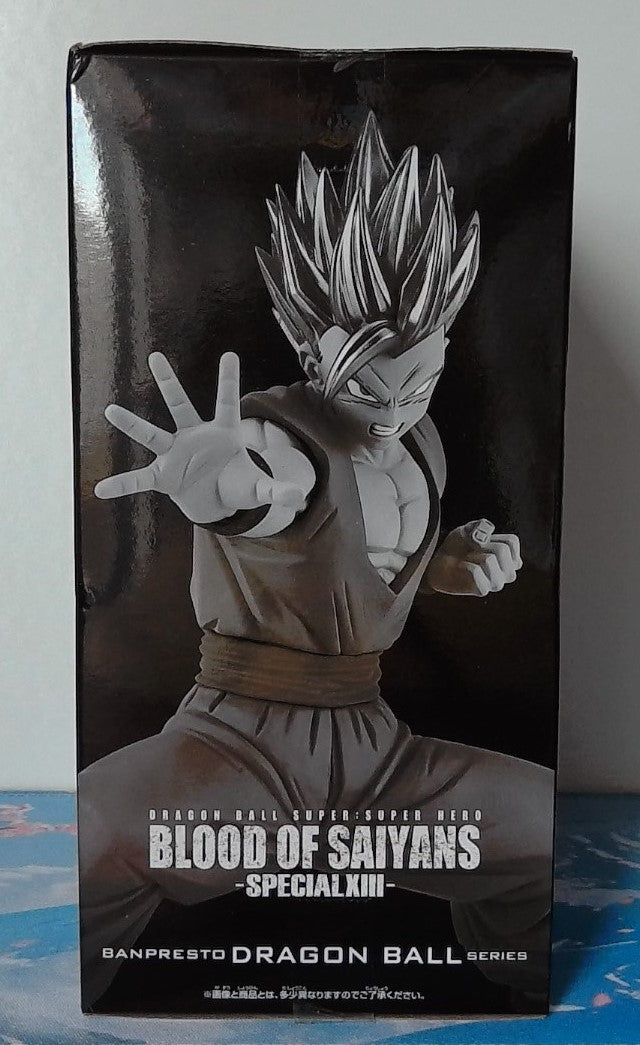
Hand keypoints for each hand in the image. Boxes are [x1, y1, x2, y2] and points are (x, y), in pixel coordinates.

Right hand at [95, 352, 306, 523]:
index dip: (229, 380)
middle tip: (155, 357)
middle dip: (168, 382)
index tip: (231, 355)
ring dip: (132, 423)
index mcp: (222, 433)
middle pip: (180, 405)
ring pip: (152, 434)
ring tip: (110, 409)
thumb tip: (300, 495)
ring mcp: (176, 455)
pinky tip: (102, 490)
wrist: (217, 500)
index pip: (228, 402)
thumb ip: (277, 489)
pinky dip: (122, 486)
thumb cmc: (238, 484)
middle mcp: (195, 437)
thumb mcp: (260, 489)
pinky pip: (139, 480)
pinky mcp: (164, 477)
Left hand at [426, 519, 522, 596]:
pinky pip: (476, 572)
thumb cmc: (458, 547)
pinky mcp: (483, 590)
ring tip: (467, 561)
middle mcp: (507, 572)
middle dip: (482, 546)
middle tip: (471, 552)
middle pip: (503, 550)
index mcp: (510, 557)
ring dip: (472, 556)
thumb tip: (487, 534)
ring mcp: (497, 583)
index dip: (492, 537)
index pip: (512, 542)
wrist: (438, 563)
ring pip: (489, 560)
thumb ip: (479, 527)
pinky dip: (465, 566)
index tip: (480, 542)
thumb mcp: (467, 530)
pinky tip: (461, 570)